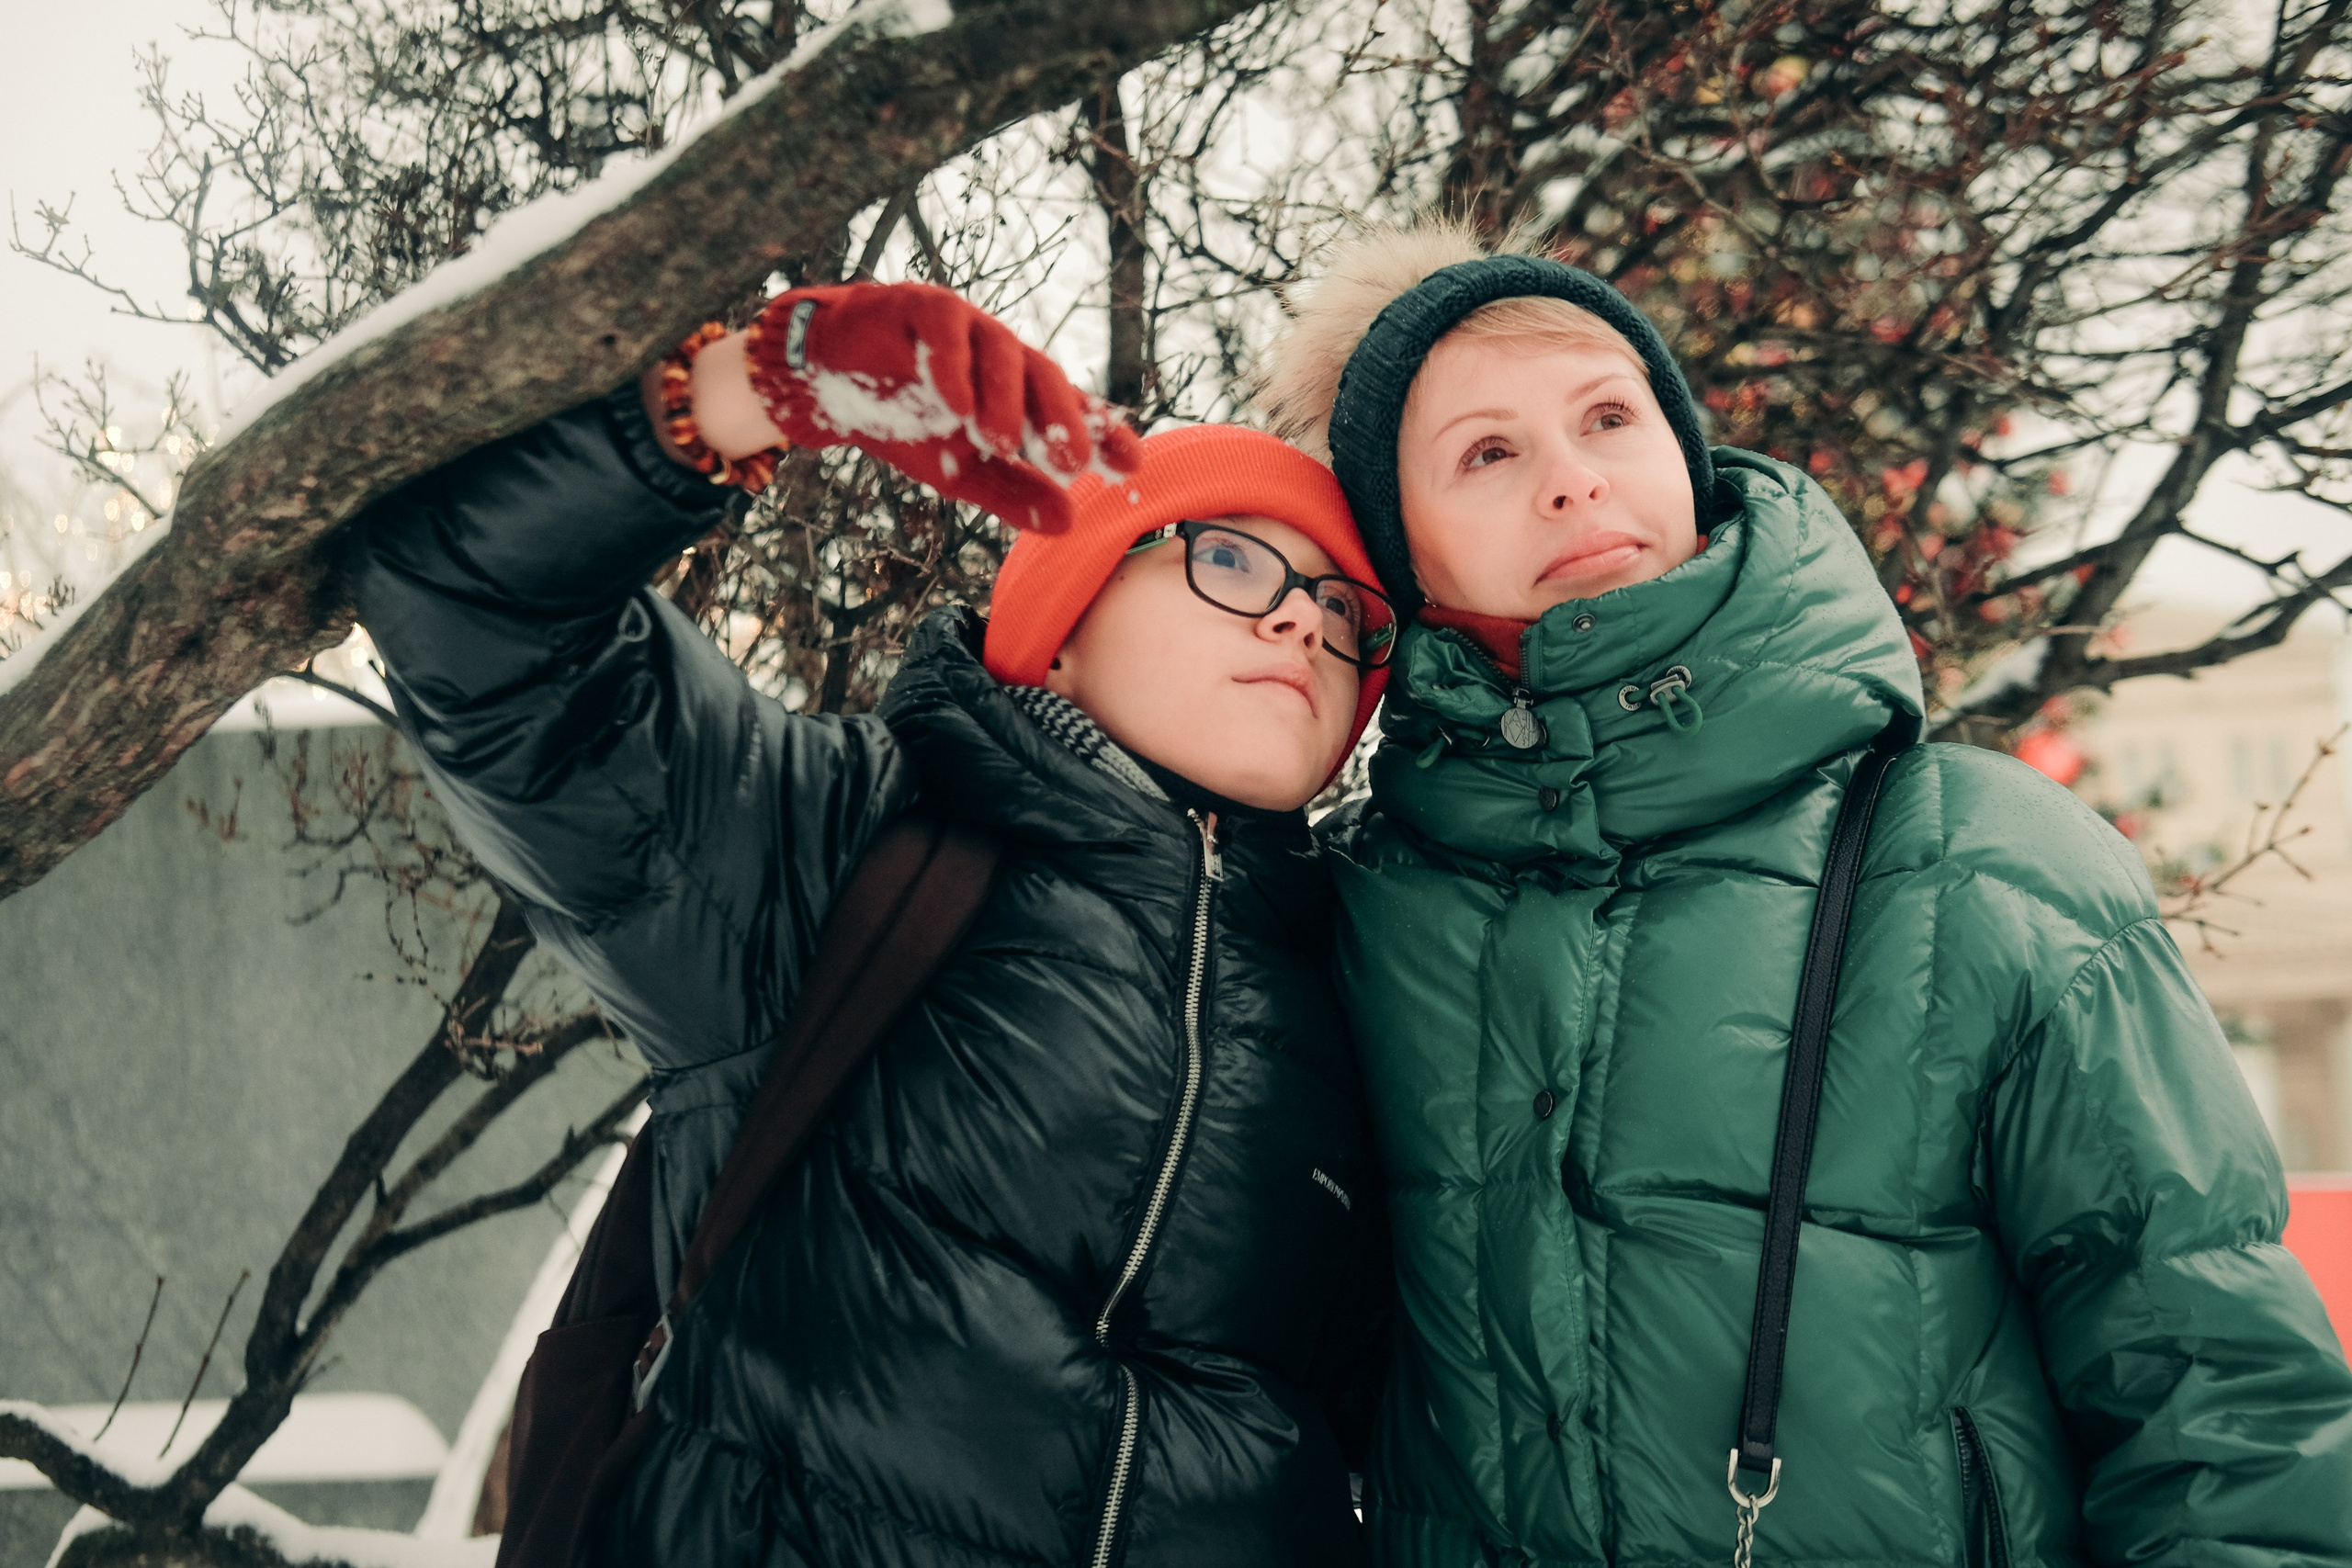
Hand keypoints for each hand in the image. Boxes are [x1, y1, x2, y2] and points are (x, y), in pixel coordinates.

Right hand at [744, 282, 1140, 532]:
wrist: (824, 383)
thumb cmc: (901, 423)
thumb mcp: (959, 472)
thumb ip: (1012, 495)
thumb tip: (1068, 526)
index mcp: (1017, 392)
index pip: (1071, 408)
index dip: (1104, 432)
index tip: (1131, 465)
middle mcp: (1000, 355)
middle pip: (1045, 376)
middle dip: (1061, 418)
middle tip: (1070, 461)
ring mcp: (964, 325)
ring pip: (1001, 349)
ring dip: (1005, 398)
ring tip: (1000, 443)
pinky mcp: (920, 304)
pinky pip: (946, 327)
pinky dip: (954, 365)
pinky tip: (957, 405)